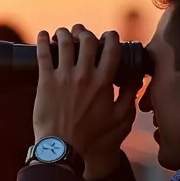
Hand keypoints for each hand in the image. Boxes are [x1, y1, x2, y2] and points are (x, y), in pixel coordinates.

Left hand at [33, 25, 137, 179]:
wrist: (62, 149)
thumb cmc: (92, 137)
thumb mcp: (120, 119)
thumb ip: (130, 96)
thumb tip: (137, 78)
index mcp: (103, 82)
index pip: (111, 49)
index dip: (111, 37)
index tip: (109, 35)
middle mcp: (84, 75)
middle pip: (87, 41)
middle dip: (85, 32)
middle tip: (82, 32)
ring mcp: (63, 77)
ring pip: (64, 43)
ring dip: (64, 33)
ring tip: (63, 32)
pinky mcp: (45, 82)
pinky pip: (43, 55)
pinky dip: (42, 41)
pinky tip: (42, 35)